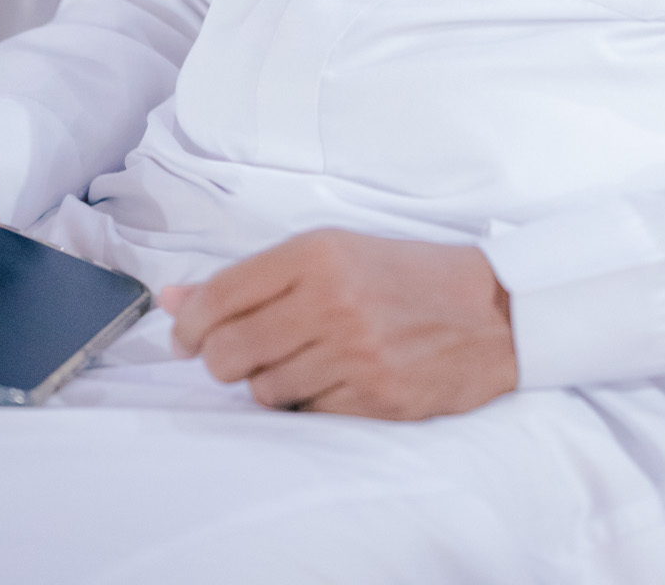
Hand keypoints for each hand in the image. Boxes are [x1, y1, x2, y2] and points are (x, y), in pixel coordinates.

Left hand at [159, 227, 516, 419]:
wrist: (492, 309)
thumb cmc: (407, 274)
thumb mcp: (334, 252)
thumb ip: (252, 277)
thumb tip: (172, 299)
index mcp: (318, 253)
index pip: (220, 295)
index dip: (189, 324)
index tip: (187, 335)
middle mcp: (332, 300)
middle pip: (229, 352)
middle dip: (221, 360)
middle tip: (237, 353)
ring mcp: (354, 353)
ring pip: (262, 389)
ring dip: (268, 381)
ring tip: (299, 359)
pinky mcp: (374, 397)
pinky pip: (305, 412)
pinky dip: (307, 400)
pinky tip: (331, 377)